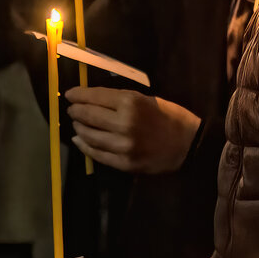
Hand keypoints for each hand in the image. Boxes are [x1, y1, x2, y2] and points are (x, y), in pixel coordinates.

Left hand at [65, 86, 201, 173]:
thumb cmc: (170, 116)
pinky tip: (80, 141)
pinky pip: (97, 154)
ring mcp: (122, 145)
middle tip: (71, 109)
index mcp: (131, 102)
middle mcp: (124, 123)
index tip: (69, 94)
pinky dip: (85, 147)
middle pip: (89, 115)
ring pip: (89, 136)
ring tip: (76, 124)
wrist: (188, 144)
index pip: (96, 97)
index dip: (79, 95)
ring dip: (79, 128)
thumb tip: (95, 100)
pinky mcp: (124, 163)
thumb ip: (121, 100)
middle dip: (76, 111)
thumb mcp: (147, 99)